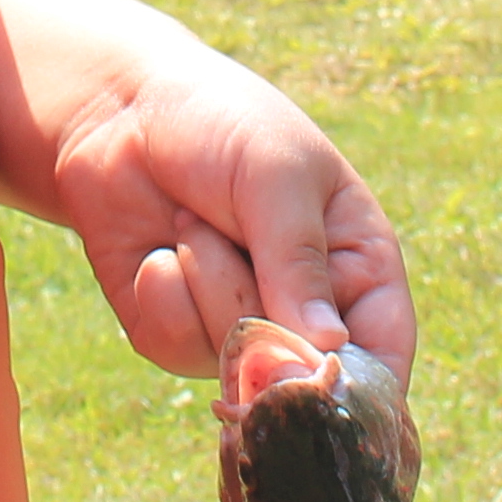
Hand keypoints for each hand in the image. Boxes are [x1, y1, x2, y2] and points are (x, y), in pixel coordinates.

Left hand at [28, 35, 418, 387]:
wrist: (119, 113)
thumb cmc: (220, 124)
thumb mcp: (275, 175)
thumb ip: (298, 262)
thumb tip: (327, 348)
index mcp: (358, 264)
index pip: (383, 352)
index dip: (365, 388)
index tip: (326, 384)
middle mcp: (305, 309)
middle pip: (300, 369)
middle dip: (257, 305)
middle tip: (231, 229)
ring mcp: (241, 327)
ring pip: (234, 360)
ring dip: (205, 278)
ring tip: (193, 220)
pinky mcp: (178, 333)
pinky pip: (176, 347)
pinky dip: (161, 293)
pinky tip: (158, 249)